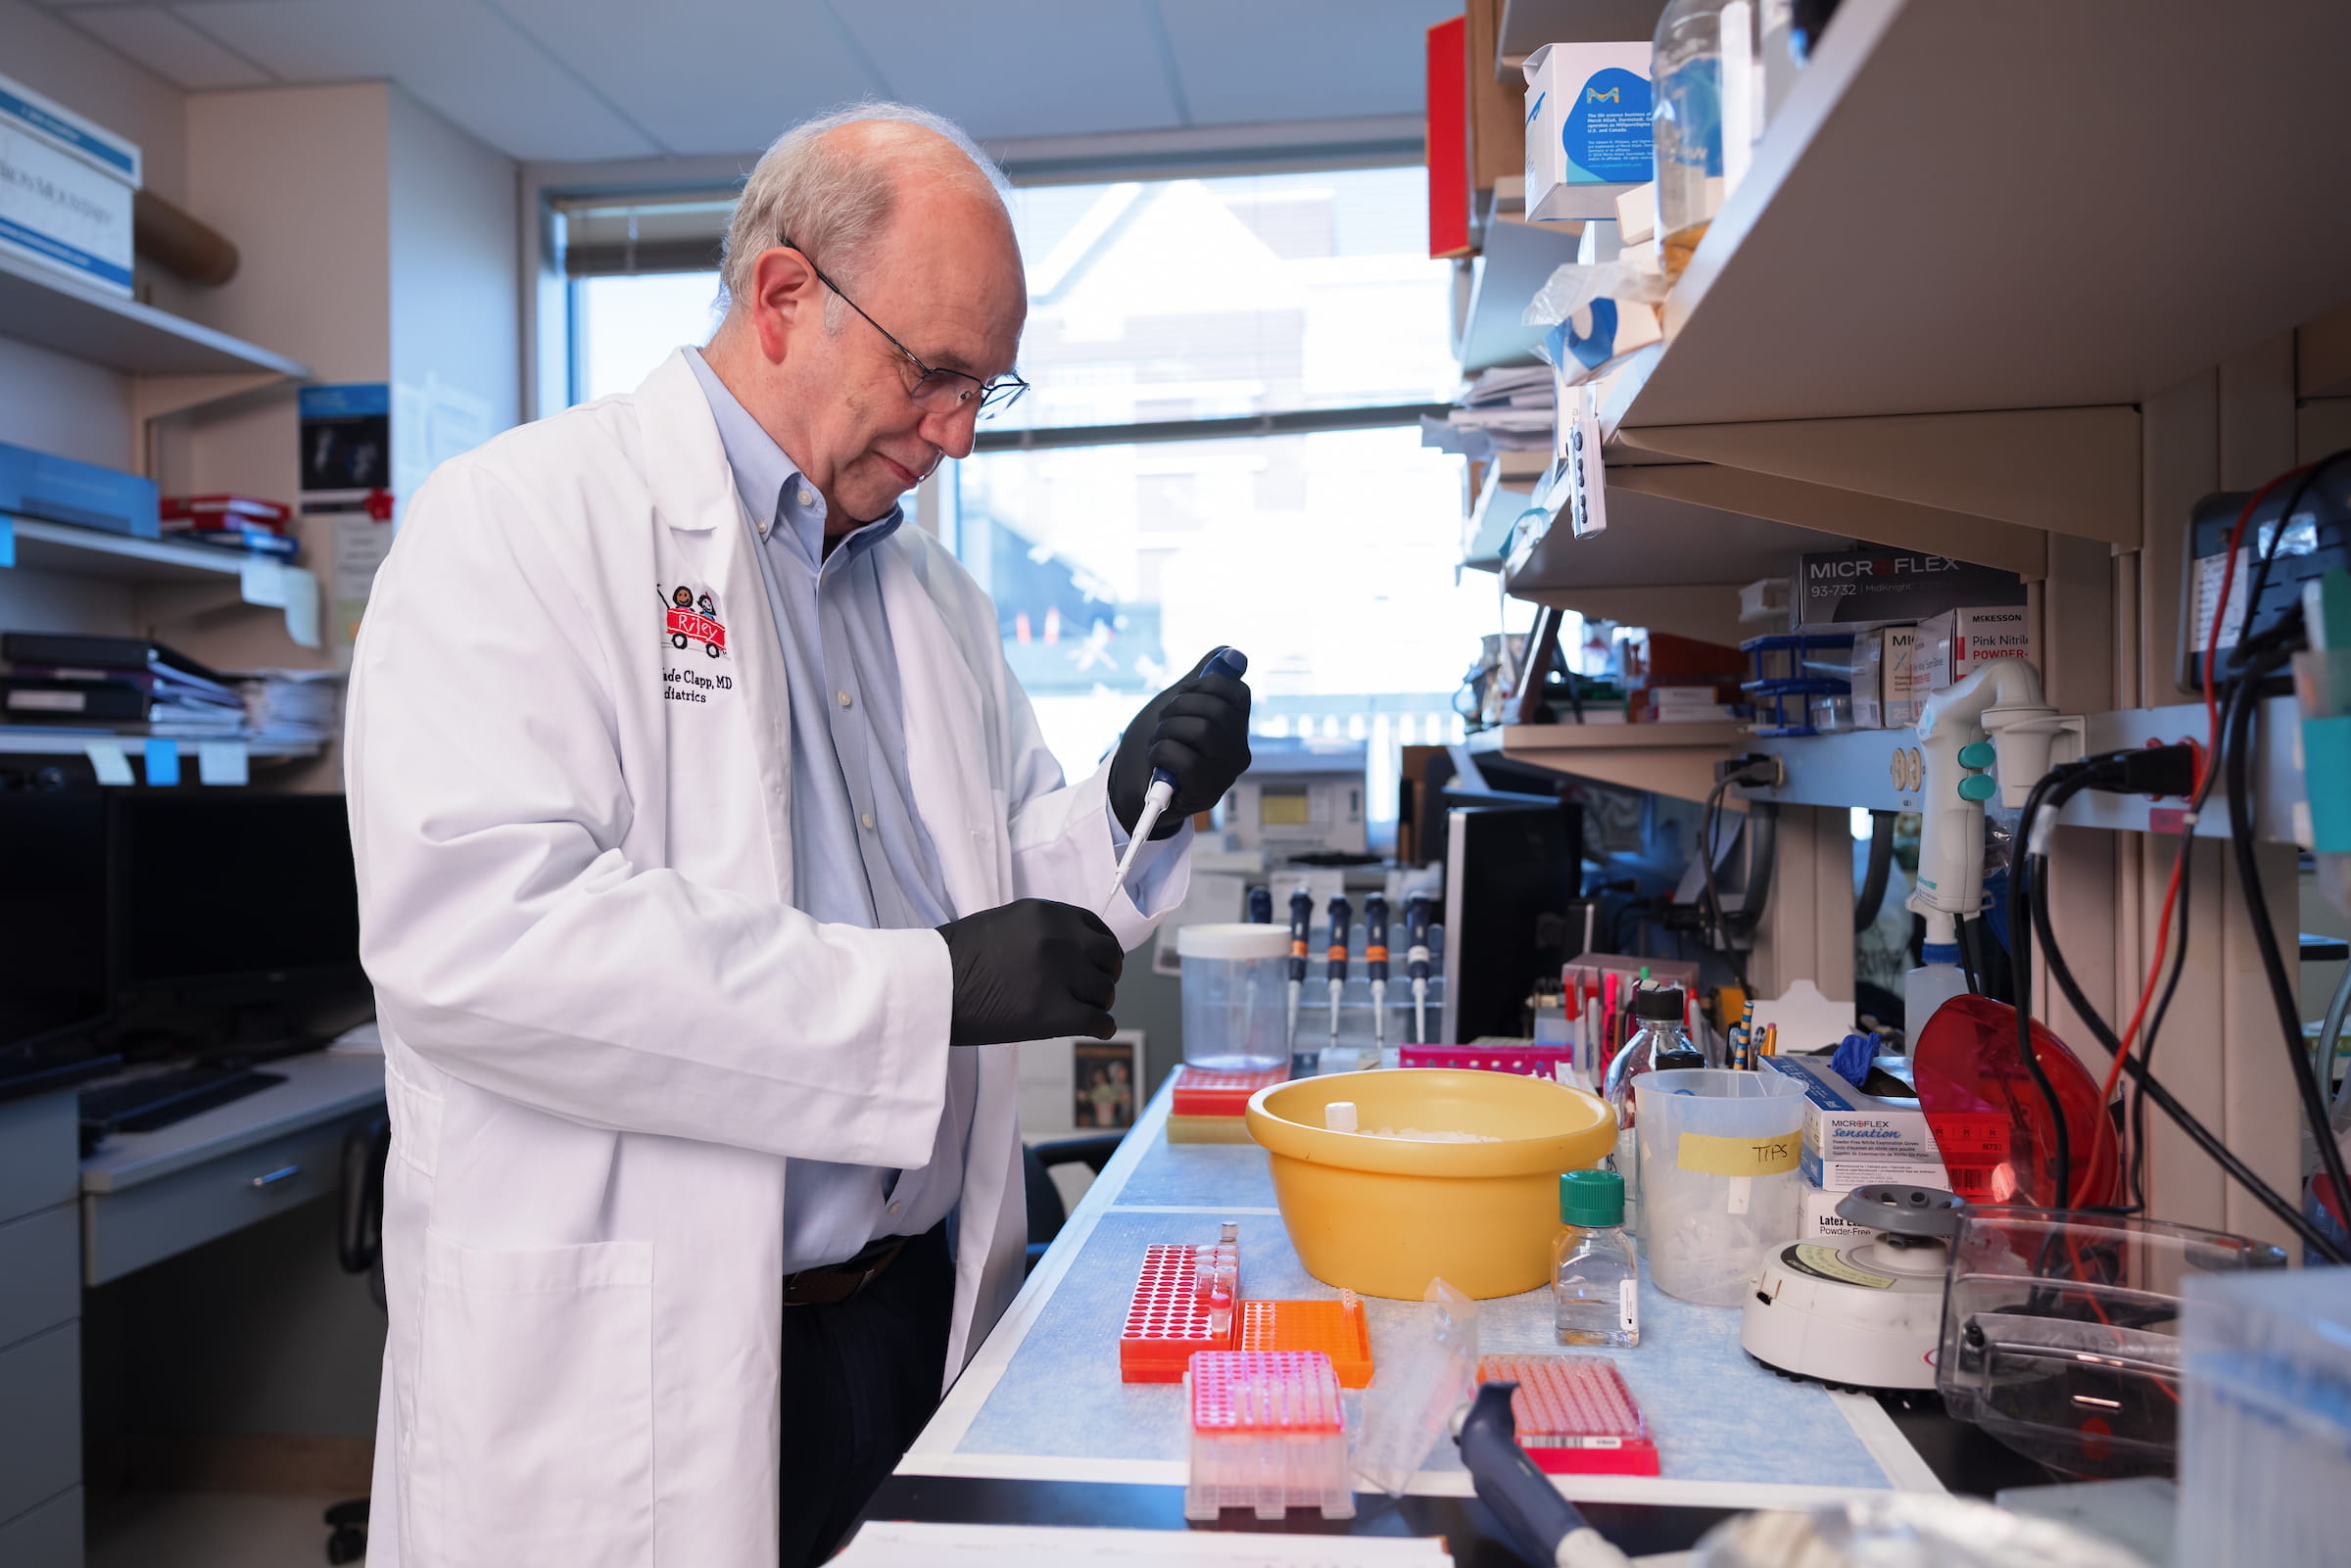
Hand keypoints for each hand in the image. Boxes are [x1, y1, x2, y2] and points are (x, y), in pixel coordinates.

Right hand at [937, 899, 1122, 1044]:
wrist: (931, 987)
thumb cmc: (956, 958)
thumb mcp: (1004, 924)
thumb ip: (1042, 932)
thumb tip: (1072, 951)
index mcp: (1046, 913)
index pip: (1096, 928)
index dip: (1103, 948)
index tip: (1101, 962)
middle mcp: (1059, 939)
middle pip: (1108, 958)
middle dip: (1105, 975)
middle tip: (1095, 989)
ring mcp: (1058, 976)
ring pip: (1104, 992)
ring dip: (1098, 1002)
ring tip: (1084, 1010)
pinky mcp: (1052, 1014)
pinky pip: (1097, 1021)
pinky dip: (1101, 1026)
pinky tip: (1095, 1028)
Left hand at [1110, 648, 1251, 838]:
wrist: (1130, 789)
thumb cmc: (1158, 745)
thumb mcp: (1177, 705)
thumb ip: (1202, 679)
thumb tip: (1230, 651)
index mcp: (1236, 728)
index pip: (1239, 693)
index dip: (1206, 685)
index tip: (1184, 693)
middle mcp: (1238, 752)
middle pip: (1216, 710)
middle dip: (1178, 708)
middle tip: (1163, 722)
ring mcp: (1224, 775)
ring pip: (1201, 731)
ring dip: (1165, 731)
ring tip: (1159, 743)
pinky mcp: (1206, 795)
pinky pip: (1183, 757)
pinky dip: (1160, 753)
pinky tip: (1157, 764)